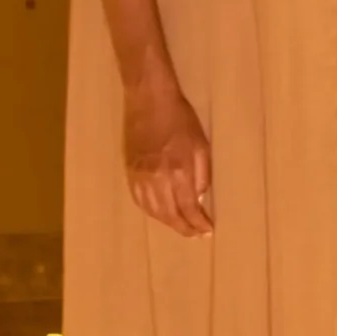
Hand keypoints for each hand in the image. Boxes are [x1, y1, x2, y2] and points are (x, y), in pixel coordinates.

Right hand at [124, 86, 213, 236]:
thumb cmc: (180, 119)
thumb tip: (198, 199)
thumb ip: (202, 176)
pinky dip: (151, 211)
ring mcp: (140, 177)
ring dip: (168, 222)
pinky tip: (160, 213)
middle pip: (170, 215)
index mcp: (179, 172)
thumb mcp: (202, 146)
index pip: (189, 209)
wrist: (149, 100)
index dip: (198, 224)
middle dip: (184, 228)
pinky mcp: (129, 172)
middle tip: (195, 234)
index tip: (207, 231)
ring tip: (181, 226)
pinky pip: (139, 201)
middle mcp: (157, 179)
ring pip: (153, 211)